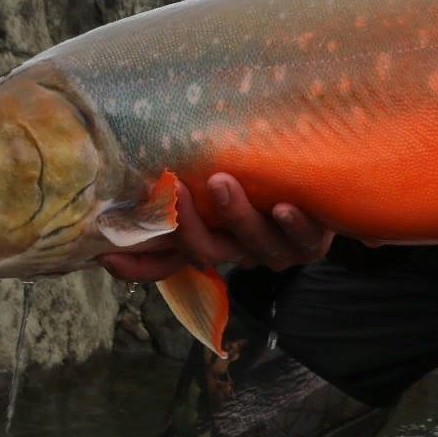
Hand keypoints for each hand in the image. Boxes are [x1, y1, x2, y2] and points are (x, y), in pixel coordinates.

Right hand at [97, 173, 334, 283]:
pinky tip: (286, 206)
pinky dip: (294, 224)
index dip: (136, 265)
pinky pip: (304, 240)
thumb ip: (185, 184)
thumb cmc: (265, 181)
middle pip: (206, 252)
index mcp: (213, 241)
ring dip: (238, 214)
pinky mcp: (313, 241)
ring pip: (254, 245)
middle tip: (179, 189)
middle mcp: (241, 251)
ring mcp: (277, 249)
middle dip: (190, 225)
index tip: (106, 254)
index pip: (166, 263)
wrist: (331, 191)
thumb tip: (130, 171)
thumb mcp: (218, 185)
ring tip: (224, 181)